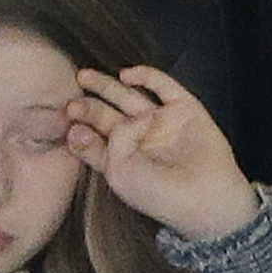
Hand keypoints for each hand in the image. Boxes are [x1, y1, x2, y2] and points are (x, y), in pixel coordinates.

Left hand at [65, 65, 259, 242]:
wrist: (206, 197)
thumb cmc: (159, 194)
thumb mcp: (118, 175)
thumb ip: (96, 150)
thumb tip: (77, 128)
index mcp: (123, 156)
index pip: (96, 135)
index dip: (80, 125)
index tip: (65, 117)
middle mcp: (140, 136)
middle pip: (108, 112)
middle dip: (89, 104)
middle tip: (70, 95)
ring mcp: (161, 120)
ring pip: (129, 95)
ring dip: (106, 85)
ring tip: (84, 76)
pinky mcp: (184, 107)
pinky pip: (162, 85)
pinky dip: (144, 76)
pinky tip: (126, 75)